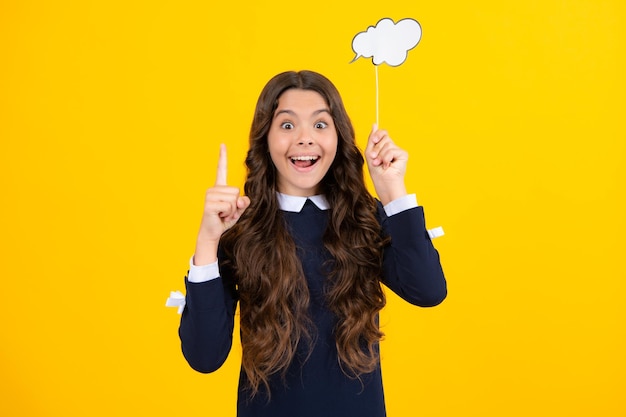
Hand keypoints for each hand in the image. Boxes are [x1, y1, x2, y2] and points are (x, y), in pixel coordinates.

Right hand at [194, 144, 249, 264]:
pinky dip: (229, 214)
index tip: (222, 144)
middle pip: (236, 191)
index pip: (221, 169)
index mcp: (220, 187)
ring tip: (222, 214)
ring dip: (232, 211)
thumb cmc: (224, 220)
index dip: (222, 157)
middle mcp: (213, 189)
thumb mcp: (238, 210)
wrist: (212, 232)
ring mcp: (210, 195)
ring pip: (234, 199)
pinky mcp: (210, 204)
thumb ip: (243, 203)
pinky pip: (229, 206)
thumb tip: (242, 200)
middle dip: (236, 205)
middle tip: (226, 212)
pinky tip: (220, 217)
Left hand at [365, 124, 407, 205]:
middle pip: (384, 137)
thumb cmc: (377, 173)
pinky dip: (386, 158)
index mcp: (384, 147)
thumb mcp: (370, 154)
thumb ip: (372, 140)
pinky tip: (388, 166)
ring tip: (381, 164)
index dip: (377, 135)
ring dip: (380, 156)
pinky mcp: (403, 155)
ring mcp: (398, 151)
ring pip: (387, 144)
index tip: (374, 140)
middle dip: (376, 149)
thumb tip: (374, 124)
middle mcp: (393, 148)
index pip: (382, 133)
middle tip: (375, 160)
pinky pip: (391, 150)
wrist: (384, 184)